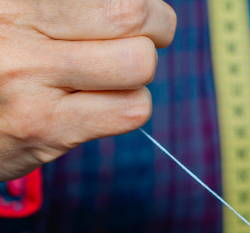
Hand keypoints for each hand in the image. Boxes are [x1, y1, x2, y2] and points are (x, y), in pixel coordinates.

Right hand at [0, 0, 175, 180]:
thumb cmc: (0, 60)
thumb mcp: (17, 14)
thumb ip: (66, 7)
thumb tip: (137, 9)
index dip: (141, 3)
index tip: (136, 15)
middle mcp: (15, 24)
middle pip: (131, 13)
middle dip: (157, 27)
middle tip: (145, 38)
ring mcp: (29, 77)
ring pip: (137, 63)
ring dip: (140, 72)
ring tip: (117, 75)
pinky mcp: (47, 126)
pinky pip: (131, 110)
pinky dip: (132, 105)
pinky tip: (106, 104)